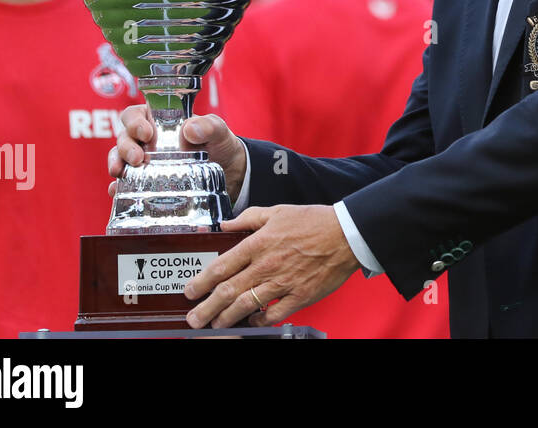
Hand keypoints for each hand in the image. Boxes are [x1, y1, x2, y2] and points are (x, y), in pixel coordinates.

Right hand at [107, 104, 247, 201]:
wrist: (227, 172)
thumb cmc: (218, 144)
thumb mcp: (218, 131)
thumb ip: (209, 126)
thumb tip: (189, 130)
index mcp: (158, 120)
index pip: (134, 115)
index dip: (134, 122)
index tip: (145, 133)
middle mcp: (145, 140)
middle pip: (124, 138)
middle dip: (126, 147)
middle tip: (137, 158)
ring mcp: (142, 162)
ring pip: (119, 159)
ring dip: (116, 164)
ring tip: (120, 174)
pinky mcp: (144, 183)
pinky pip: (124, 184)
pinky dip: (117, 188)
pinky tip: (116, 191)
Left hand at [182, 204, 360, 328]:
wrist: (347, 233)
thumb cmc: (314, 221)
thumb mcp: (278, 211)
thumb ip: (249, 218)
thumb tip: (225, 224)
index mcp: (259, 243)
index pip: (222, 265)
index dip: (202, 281)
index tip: (190, 291)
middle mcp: (267, 265)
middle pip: (229, 291)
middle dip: (207, 308)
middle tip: (194, 319)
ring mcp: (284, 282)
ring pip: (247, 305)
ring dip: (227, 318)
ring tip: (215, 325)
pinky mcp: (300, 295)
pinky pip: (275, 313)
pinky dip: (261, 320)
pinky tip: (252, 321)